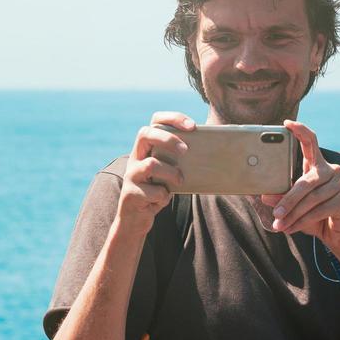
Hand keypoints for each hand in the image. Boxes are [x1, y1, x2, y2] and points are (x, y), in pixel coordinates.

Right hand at [117, 112, 193, 234]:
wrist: (134, 221)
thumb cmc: (156, 193)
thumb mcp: (167, 175)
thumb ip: (178, 164)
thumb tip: (209, 156)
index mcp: (145, 149)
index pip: (155, 122)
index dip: (173, 118)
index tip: (192, 126)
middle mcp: (135, 158)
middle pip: (145, 134)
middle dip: (168, 139)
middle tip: (186, 151)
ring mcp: (131, 176)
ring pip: (150, 164)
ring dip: (170, 172)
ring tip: (180, 181)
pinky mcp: (130, 194)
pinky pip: (152, 192)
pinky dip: (163, 196)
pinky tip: (164, 200)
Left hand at [260, 120, 339, 250]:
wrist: (337, 234)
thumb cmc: (314, 216)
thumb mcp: (294, 207)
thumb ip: (282, 198)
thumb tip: (264, 196)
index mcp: (317, 166)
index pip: (310, 142)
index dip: (300, 131)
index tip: (286, 123)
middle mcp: (331, 171)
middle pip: (306, 181)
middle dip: (288, 199)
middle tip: (275, 213)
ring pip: (311, 199)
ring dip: (293, 215)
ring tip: (280, 225)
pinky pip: (319, 210)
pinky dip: (303, 221)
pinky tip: (291, 228)